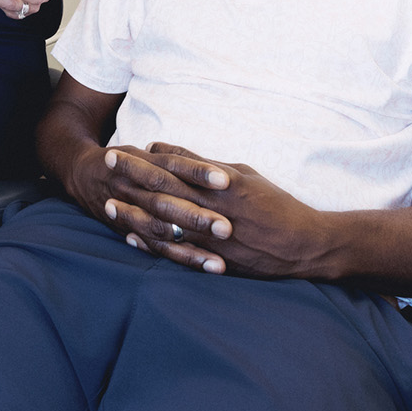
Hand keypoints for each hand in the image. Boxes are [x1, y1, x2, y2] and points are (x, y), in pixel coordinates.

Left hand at [111, 143, 332, 279]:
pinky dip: (153, 246)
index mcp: (223, 185)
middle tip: (105, 165)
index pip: (175, 167)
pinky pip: (178, 253)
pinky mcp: (216, 262)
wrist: (306, 245)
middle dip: (132, 178)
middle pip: (165, 191)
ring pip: (166, 224)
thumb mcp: (243, 174)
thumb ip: (203, 164)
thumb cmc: (275, 204)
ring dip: (135, 213)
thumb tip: (166, 148)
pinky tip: (132, 238)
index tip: (120, 149)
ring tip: (108, 204)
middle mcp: (216, 210)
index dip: (144, 159)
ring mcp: (214, 238)